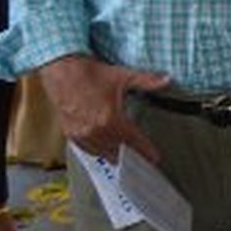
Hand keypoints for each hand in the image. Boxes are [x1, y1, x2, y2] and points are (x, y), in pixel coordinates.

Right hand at [38, 54, 169, 163]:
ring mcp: (82, 134)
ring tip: (122, 150)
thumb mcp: (124, 76)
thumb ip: (148, 81)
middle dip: (129, 153)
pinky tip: (102, 145)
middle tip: (138, 152)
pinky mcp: (70, 134)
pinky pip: (86, 149)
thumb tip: (167, 80)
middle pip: (118, 151)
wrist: (63, 73)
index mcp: (111, 120)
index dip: (146, 151)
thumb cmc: (91, 75)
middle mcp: (96, 131)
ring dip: (113, 152)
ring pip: (102, 153)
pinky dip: (96, 149)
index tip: (154, 158)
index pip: (134, 141)